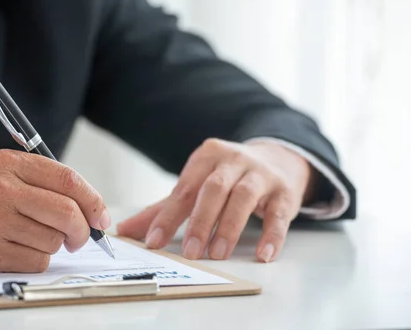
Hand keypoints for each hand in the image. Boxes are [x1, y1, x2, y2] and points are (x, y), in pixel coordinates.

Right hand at [0, 150, 109, 271]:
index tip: (101, 216)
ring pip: (53, 241)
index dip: (94, 201)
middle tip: (78, 236)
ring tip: (33, 237)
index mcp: (8, 163)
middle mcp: (3, 189)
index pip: (69, 180)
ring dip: (54, 245)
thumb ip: (37, 179)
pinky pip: (35, 261)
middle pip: (68, 212)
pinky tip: (20, 249)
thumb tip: (83, 204)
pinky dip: (37, 259)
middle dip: (83, 229)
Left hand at [117, 138, 313, 261]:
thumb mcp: (198, 184)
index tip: (154, 241)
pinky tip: (263, 254)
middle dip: (201, 221)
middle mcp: (234, 161)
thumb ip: (165, 208)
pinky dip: (272, 235)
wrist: (278, 158)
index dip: (168, 216)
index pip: (184, 189)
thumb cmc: (229, 176)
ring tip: (218, 253)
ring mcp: (261, 174)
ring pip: (243, 197)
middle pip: (214, 189)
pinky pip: (278, 214)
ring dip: (230, 227)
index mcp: (207, 156)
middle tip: (191, 252)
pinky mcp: (284, 191)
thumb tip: (125, 230)